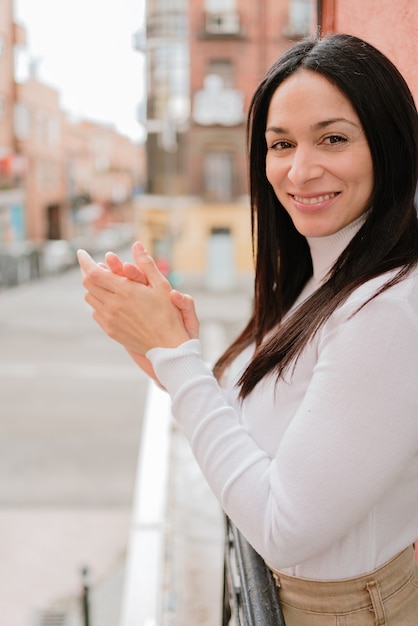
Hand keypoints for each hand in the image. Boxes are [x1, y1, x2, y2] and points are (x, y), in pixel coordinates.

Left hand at [77, 242, 197, 356]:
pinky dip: (98, 302)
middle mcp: (112, 305)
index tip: (81, 253)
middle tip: (93, 265)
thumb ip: (146, 264)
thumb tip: (137, 245)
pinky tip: (109, 301)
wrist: (167, 346)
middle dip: (88, 271)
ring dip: (93, 287)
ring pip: (89, 298)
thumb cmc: (168, 314)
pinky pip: (96, 312)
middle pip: (88, 283)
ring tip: (102, 282)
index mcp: (124, 291)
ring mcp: (109, 319)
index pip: (93, 272)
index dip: (84, 261)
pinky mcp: (110, 330)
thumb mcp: (161, 285)